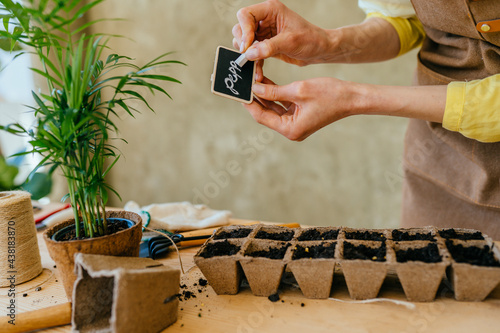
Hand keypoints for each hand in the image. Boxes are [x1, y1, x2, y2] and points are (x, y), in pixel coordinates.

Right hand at [232, 0, 330, 67]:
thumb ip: (269, 47)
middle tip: (247, 56)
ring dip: (246, 56)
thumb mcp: (290, 42)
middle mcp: (265, 19)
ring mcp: (264, 33)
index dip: (243, 30)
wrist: (320, 50)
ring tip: (253, 68)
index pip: (245, 15)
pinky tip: (257, 73)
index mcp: (271, 10)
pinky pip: (252, 54)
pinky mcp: (265, 45)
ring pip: (244, 42)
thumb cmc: (311, 40)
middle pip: (240, 28)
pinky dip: (253, 63)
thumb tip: (248, 53)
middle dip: (242, 43)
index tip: (248, 46)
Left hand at [244, 77, 359, 140]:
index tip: (238, 91)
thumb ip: (274, 90)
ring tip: (251, 80)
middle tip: (242, 84)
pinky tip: (265, 82)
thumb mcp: (298, 90)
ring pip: (272, 109)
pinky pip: (282, 106)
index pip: (262, 116)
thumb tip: (255, 88)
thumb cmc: (329, 94)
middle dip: (254, 98)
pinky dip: (274, 95)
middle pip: (265, 113)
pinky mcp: (299, 116)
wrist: (352, 97)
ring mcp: (295, 124)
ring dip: (263, 95)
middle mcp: (291, 130)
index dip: (249, 103)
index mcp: (290, 129)